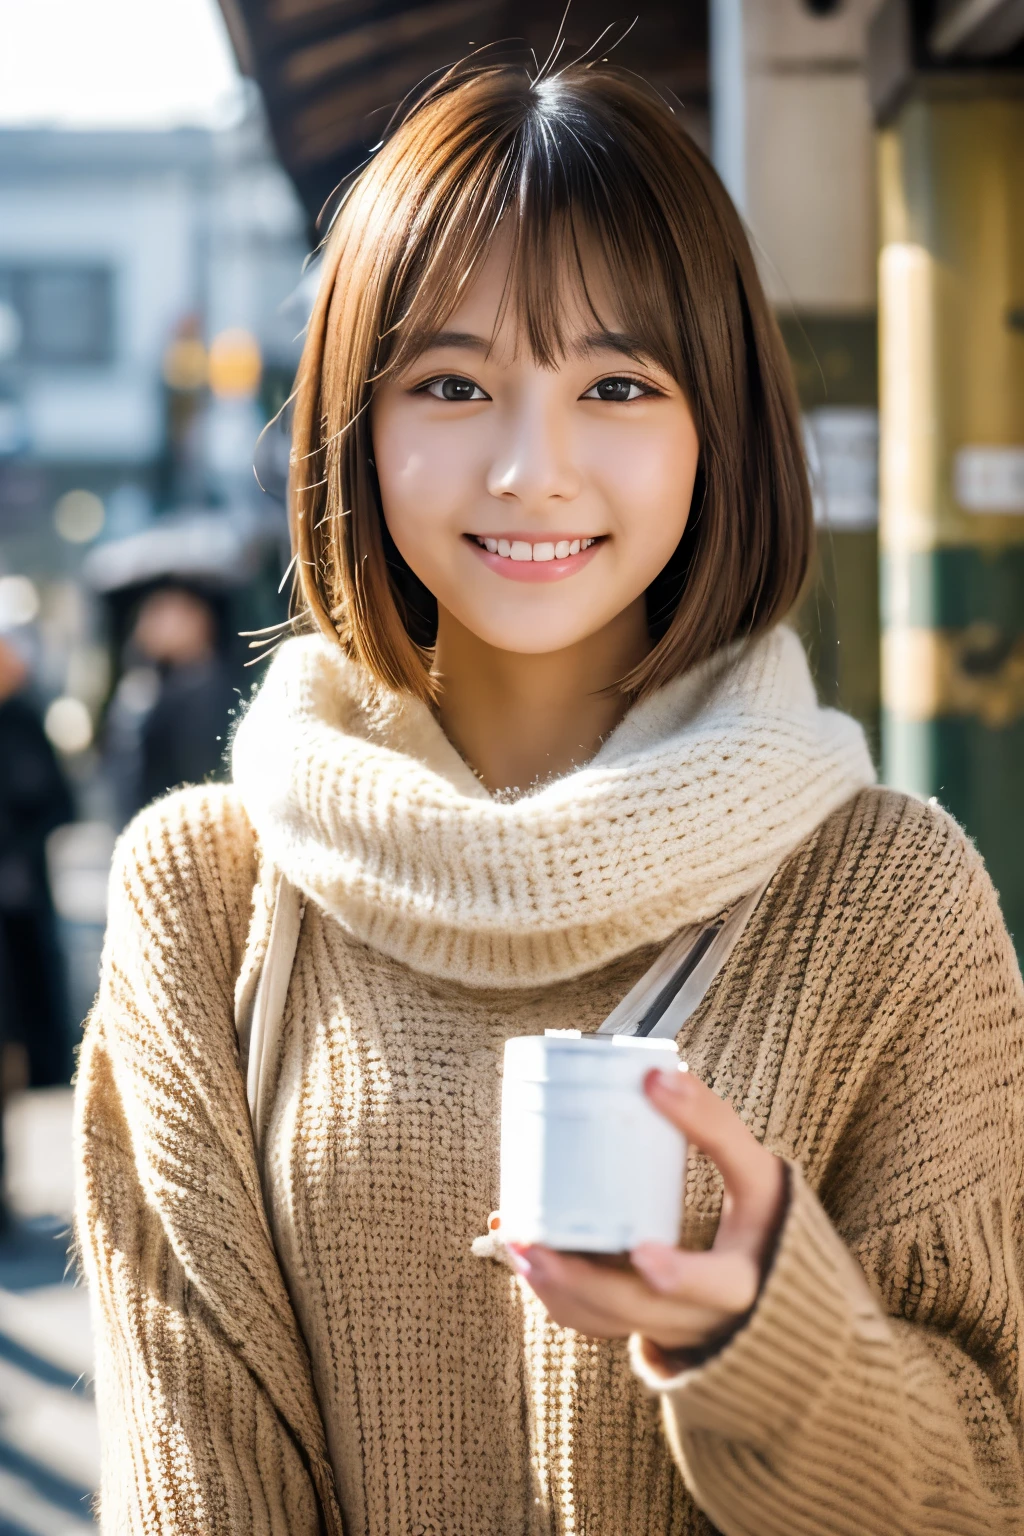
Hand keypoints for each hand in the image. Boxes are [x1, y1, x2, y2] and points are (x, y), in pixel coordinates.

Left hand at [507, 1066, 787, 1357]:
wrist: (775, 1281)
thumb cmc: (765, 1218)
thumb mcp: (759, 1173)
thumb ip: (715, 1125)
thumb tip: (656, 1077)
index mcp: (743, 1282)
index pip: (718, 1286)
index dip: (681, 1275)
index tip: (642, 1250)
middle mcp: (705, 1321)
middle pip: (638, 1312)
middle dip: (580, 1282)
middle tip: (533, 1240)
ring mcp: (672, 1332)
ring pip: (608, 1325)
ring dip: (557, 1291)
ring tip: (517, 1244)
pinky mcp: (646, 1330)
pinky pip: (598, 1326)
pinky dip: (559, 1297)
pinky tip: (528, 1260)